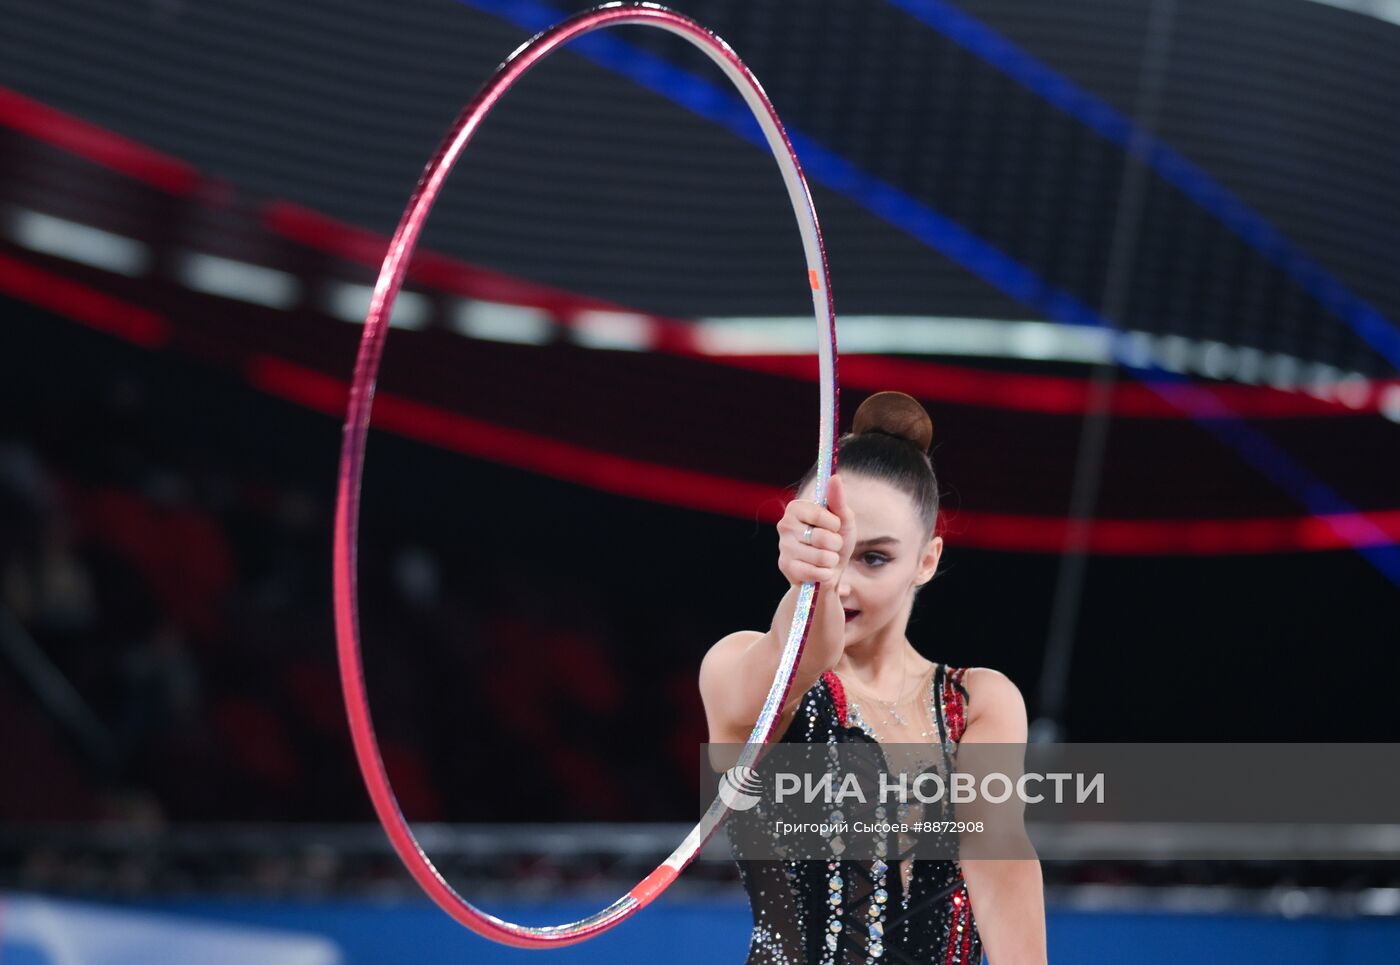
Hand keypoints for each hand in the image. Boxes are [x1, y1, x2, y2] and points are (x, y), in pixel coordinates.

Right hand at [777, 473, 856, 587]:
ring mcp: (784, 547)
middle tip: (830, 546)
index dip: (834, 524)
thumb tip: (835, 477)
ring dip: (831, 560)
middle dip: (835, 544)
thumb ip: (838, 499)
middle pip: (822, 537)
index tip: (833, 527)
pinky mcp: (786, 568)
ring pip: (822, 556)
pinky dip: (825, 574)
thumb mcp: (842, 519)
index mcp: (795, 508)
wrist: (829, 572)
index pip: (820, 514)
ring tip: (826, 559)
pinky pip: (816, 572)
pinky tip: (819, 571)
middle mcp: (784, 525)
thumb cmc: (835, 542)